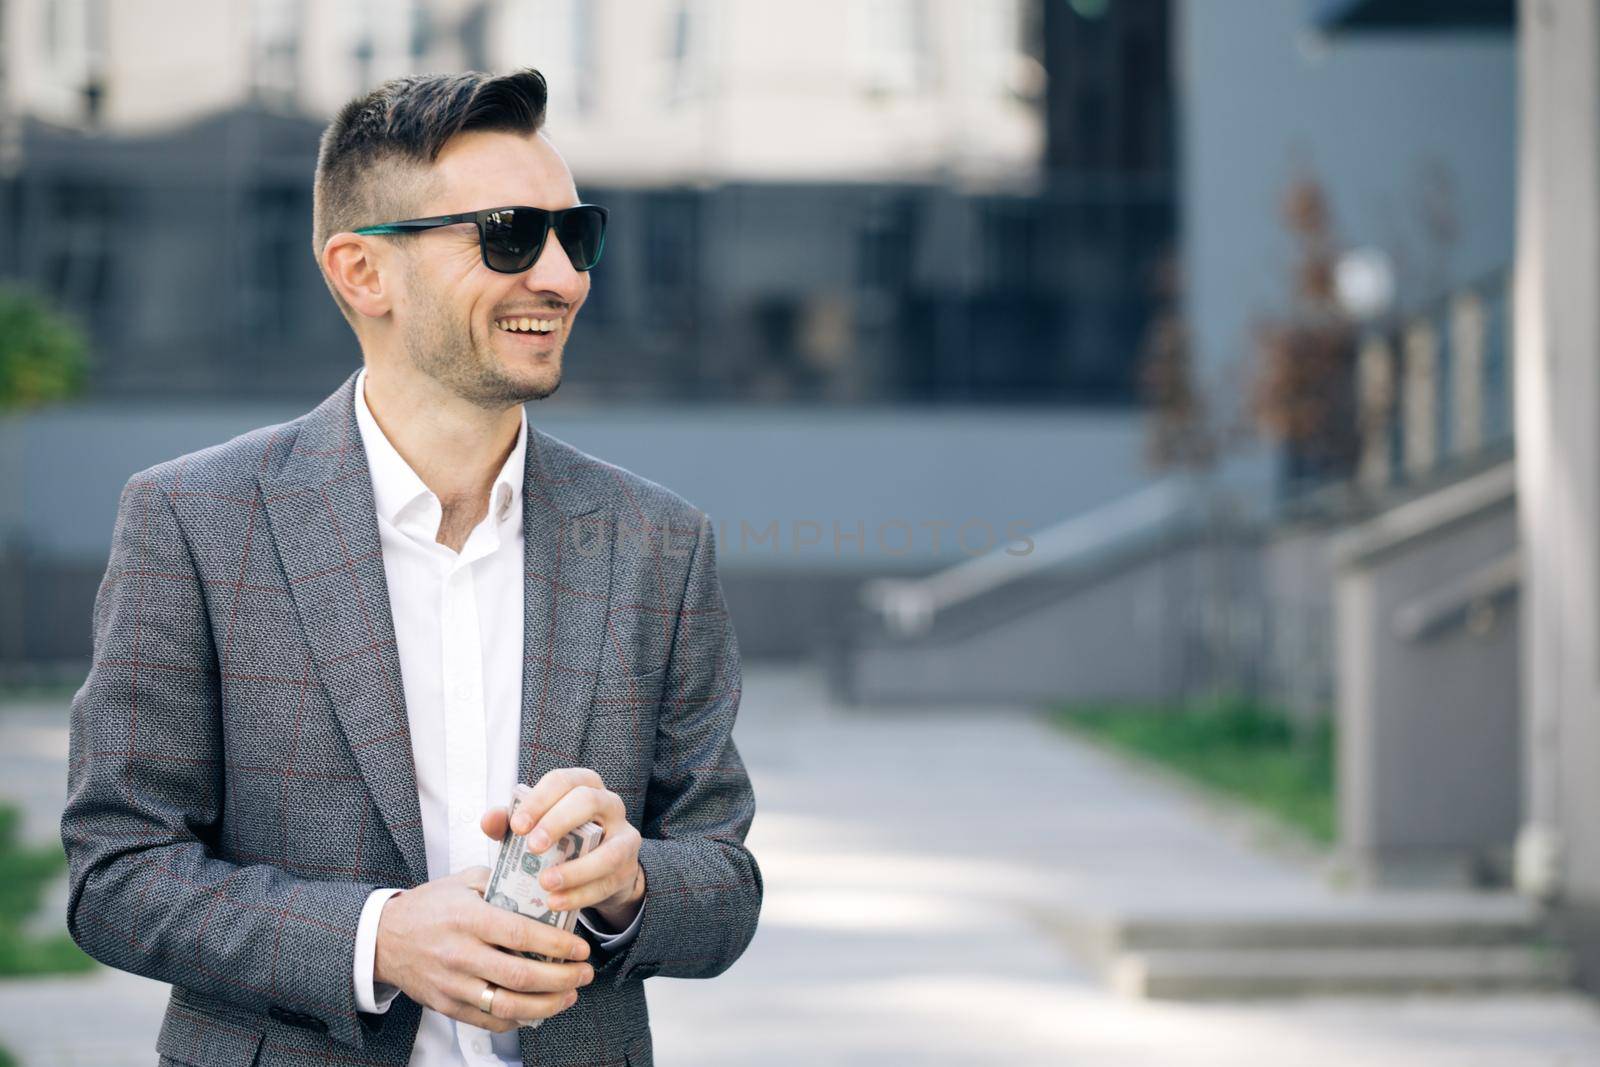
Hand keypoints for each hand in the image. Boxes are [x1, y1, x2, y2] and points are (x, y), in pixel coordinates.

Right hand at [371, 866, 592, 1031]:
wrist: (383, 939)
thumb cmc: (427, 907)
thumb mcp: (463, 880)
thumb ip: (501, 880)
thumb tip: (541, 884)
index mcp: (468, 919)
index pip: (520, 935)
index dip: (556, 945)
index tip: (580, 948)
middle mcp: (460, 954)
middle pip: (520, 976)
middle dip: (562, 978)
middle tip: (584, 973)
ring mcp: (453, 985)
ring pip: (507, 1005)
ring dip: (546, 1005)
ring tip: (569, 995)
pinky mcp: (447, 1006)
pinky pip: (488, 1021)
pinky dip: (518, 1019)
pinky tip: (537, 1009)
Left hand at [479, 768, 645, 932]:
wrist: (598, 871)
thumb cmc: (561, 842)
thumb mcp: (534, 829)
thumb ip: (509, 823)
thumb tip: (489, 820)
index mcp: (583, 785)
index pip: (562, 780)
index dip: (539, 800)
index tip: (517, 825)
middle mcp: (608, 803)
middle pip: (587, 801)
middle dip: (558, 822)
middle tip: (532, 846)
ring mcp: (624, 835)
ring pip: (607, 848)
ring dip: (575, 868)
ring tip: (545, 882)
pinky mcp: (628, 867)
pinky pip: (607, 881)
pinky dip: (580, 894)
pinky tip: (556, 902)